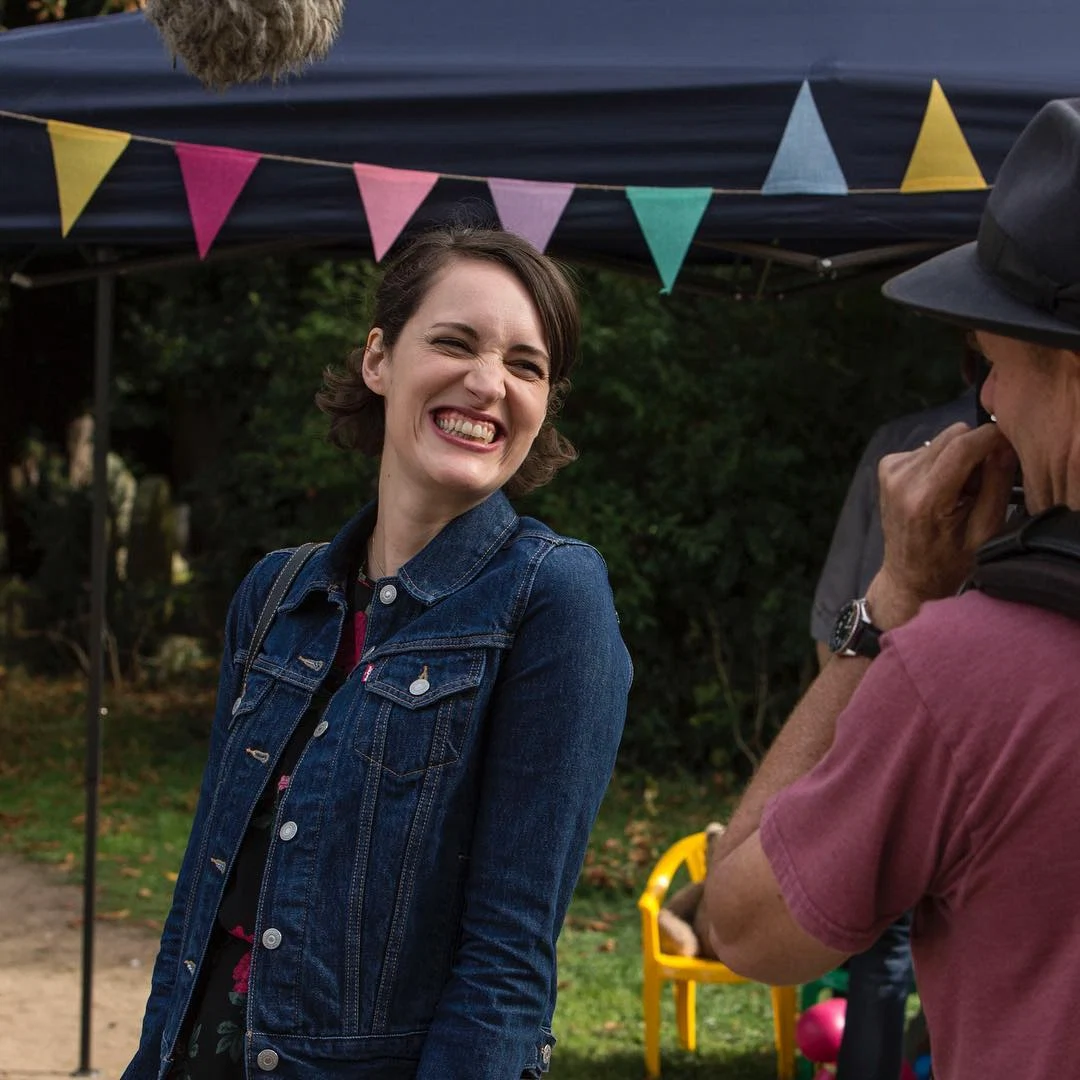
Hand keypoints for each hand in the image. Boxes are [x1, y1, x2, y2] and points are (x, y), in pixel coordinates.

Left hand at [867, 422, 1016, 628]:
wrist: (908, 576)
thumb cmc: (950, 562)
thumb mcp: (984, 531)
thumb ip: (995, 485)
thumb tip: (1004, 445)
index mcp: (925, 498)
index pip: (964, 444)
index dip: (993, 437)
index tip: (1011, 442)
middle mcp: (901, 478)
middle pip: (954, 435)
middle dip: (976, 451)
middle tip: (979, 485)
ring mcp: (890, 470)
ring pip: (942, 439)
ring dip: (958, 458)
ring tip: (959, 493)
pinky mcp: (887, 466)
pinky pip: (927, 447)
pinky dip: (941, 462)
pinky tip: (941, 490)